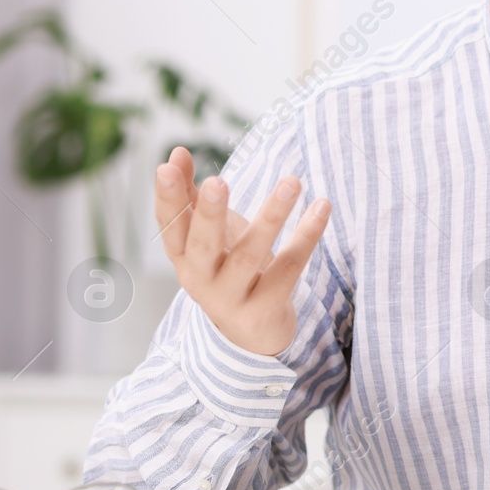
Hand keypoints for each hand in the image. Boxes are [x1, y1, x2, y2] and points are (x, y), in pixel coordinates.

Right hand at [154, 145, 330, 356]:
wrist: (251, 337)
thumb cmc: (227, 271)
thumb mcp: (206, 238)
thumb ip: (191, 197)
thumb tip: (176, 152)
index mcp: (184, 258)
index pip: (170, 226)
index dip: (167, 198)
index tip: (168, 166)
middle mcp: (201, 280)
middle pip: (203, 246)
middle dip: (209, 214)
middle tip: (217, 182)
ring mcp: (232, 298)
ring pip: (250, 256)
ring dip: (271, 216)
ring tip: (291, 182)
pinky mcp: (265, 309)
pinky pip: (288, 268)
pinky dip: (307, 236)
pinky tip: (322, 207)